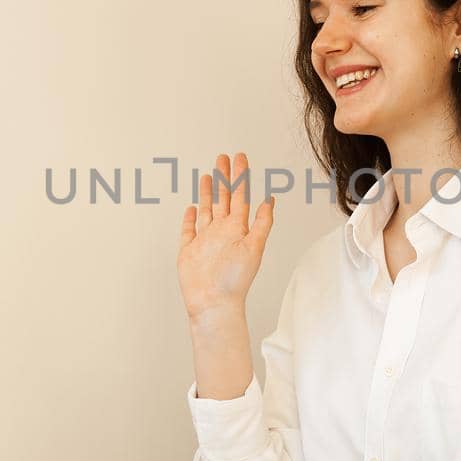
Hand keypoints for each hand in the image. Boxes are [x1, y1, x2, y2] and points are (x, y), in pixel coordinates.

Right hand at [177, 151, 274, 318]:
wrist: (213, 303)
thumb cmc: (235, 281)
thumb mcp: (254, 247)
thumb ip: (262, 223)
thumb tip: (271, 200)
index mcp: (237, 229)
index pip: (240, 196)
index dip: (240, 177)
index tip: (240, 158)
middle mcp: (221, 232)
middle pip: (223, 199)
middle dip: (224, 177)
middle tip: (223, 157)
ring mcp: (205, 241)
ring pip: (207, 211)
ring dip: (208, 193)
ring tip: (210, 176)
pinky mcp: (189, 251)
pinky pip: (188, 231)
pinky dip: (190, 219)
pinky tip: (192, 207)